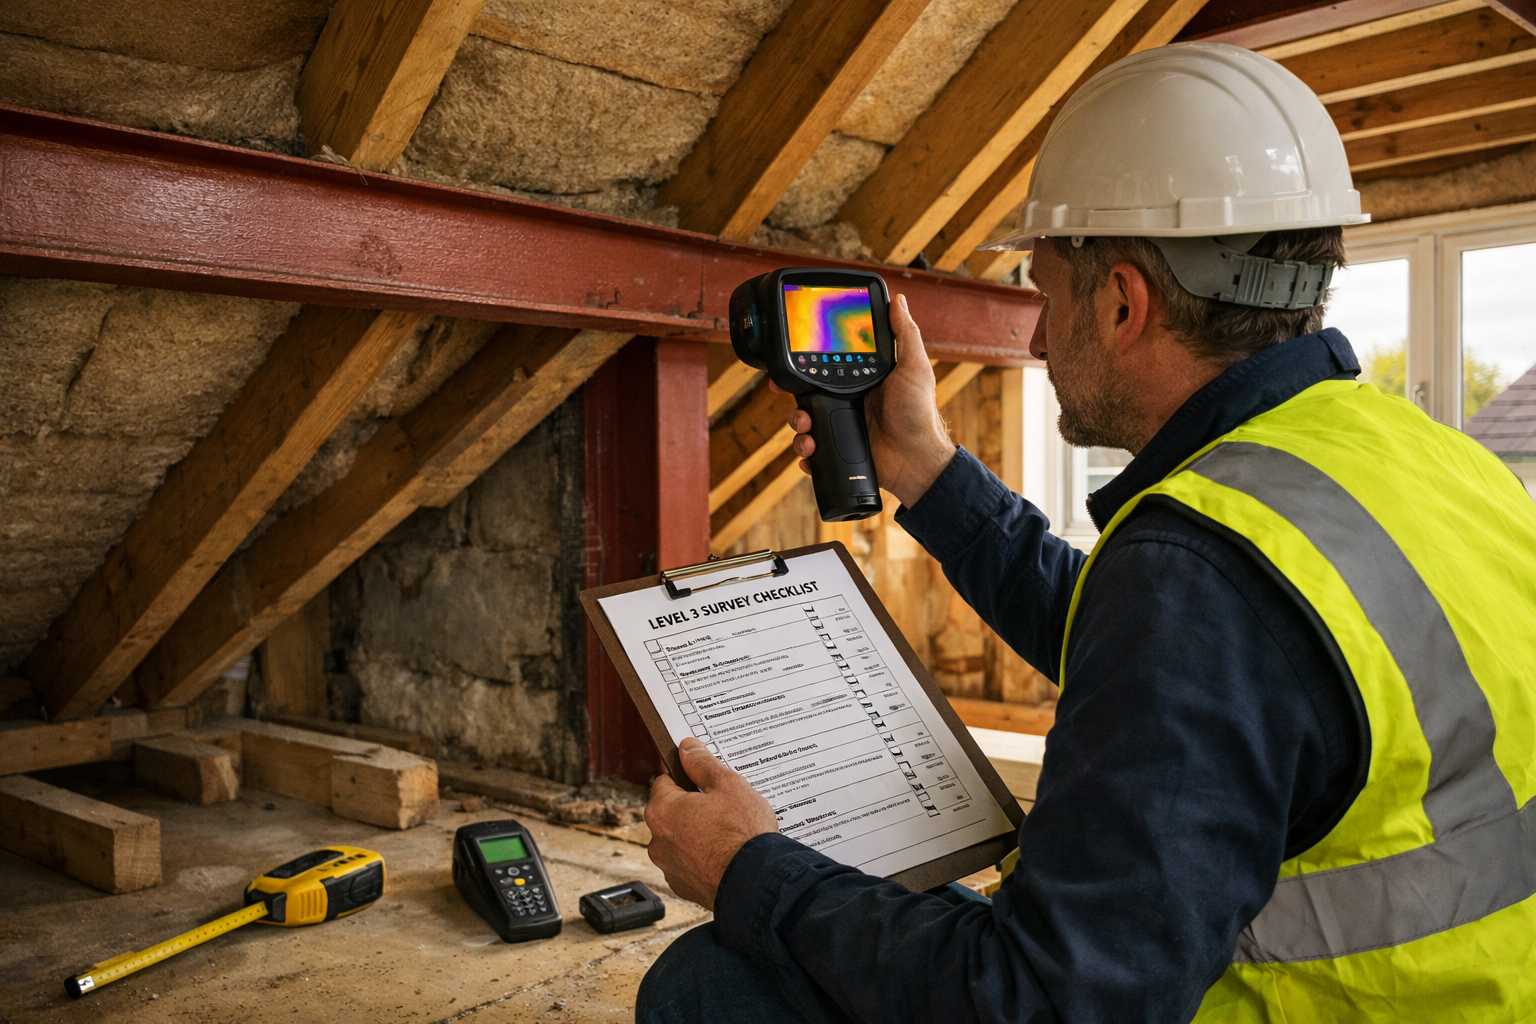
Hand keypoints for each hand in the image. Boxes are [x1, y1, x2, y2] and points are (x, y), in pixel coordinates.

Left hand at [645, 738, 778, 910]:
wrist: (756, 883)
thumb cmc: (742, 835)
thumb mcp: (728, 785)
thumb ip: (702, 763)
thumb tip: (687, 748)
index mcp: (663, 810)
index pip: (665, 781)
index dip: (686, 777)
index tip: (702, 779)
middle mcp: (658, 840)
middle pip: (672, 811)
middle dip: (693, 807)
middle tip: (722, 806)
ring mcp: (669, 866)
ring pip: (681, 838)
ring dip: (697, 833)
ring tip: (728, 832)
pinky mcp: (683, 886)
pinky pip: (690, 862)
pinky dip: (703, 857)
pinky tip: (726, 853)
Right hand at [780, 294, 955, 507]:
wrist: (916, 459)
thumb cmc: (919, 413)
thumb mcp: (914, 367)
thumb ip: (904, 334)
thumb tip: (898, 300)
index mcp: (862, 380)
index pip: (828, 366)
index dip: (809, 362)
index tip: (795, 357)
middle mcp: (849, 401)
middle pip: (809, 395)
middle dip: (795, 398)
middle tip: (790, 398)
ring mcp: (842, 427)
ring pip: (805, 422)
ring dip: (798, 425)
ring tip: (807, 429)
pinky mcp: (838, 451)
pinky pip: (813, 450)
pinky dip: (806, 451)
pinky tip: (811, 450)